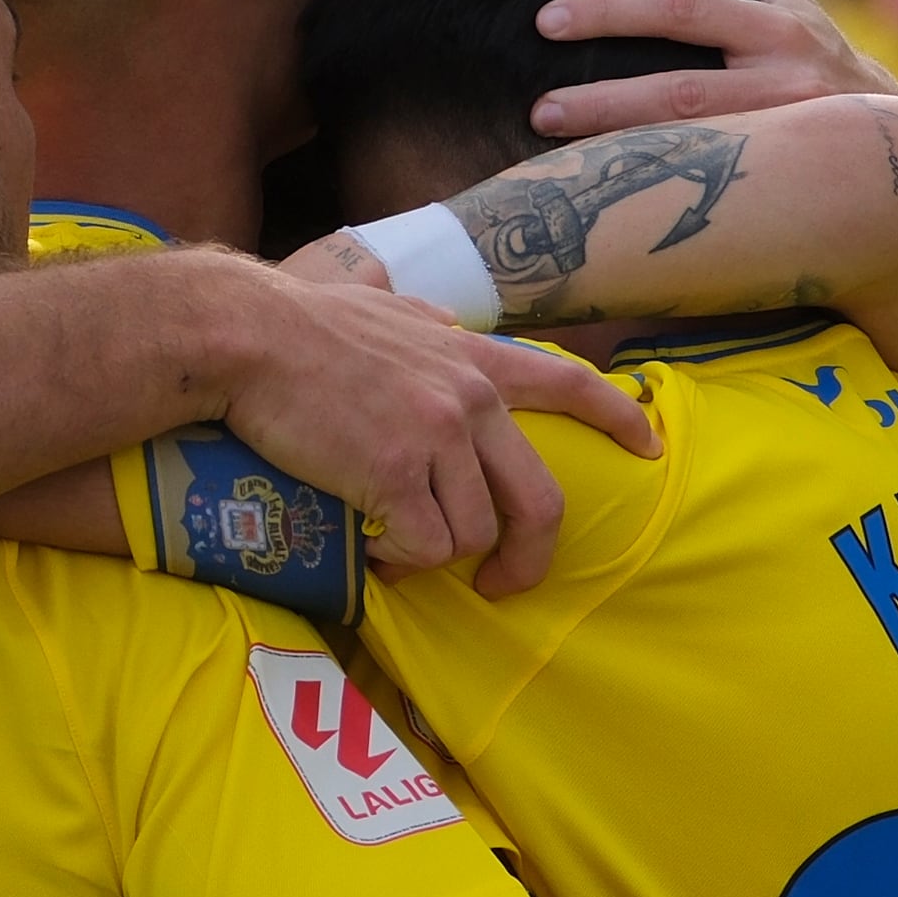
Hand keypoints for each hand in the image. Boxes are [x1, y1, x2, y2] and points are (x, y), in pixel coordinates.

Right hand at [205, 267, 657, 598]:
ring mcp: (435, 437)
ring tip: (390, 546)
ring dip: (433, 556)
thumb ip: (430, 328)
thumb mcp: (388, 310)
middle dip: (527, 558)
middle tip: (501, 586)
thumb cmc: (301, 323)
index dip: (616, 421)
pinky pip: (421, 550)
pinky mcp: (393, 474)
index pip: (567, 384)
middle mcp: (468, 399)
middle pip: (538, 501)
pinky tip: (368, 549)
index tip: (648, 448)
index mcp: (470, 360)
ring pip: (471, 536)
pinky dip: (396, 564)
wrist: (248, 335)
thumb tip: (448, 327)